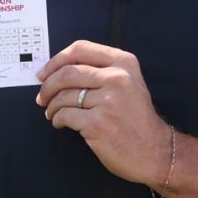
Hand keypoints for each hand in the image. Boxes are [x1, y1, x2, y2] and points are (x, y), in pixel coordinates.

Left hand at [35, 40, 169, 185]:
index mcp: (125, 63)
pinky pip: (64, 115)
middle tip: (42, 97)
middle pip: (67, 72)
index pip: (81, 49)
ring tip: (53, 113)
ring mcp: (108, 101)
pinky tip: (62, 123)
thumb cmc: (137, 117)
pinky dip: (57, 120)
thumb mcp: (129, 83)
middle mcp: (118, 78)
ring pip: (63, 96)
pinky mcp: (97, 123)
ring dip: (51, 106)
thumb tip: (59, 69)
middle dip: (47, 86)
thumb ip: (103, 70)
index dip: (56, 60)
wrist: (154, 149)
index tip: (44, 73)